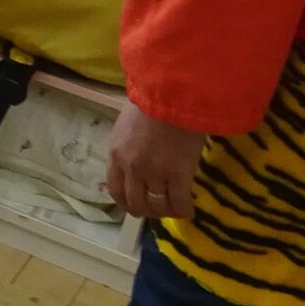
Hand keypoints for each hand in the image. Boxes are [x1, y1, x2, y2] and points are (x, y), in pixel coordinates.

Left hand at [105, 104, 205, 220]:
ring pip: (157, 206)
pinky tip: (189, 211)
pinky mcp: (178, 175)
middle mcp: (131, 168)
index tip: (136, 204)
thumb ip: (128, 144)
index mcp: (116, 154)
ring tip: (174, 208)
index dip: (126, 201)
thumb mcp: (128, 123)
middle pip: (135, 203)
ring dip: (165, 211)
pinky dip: (183, 211)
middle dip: (146, 211)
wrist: (172, 94)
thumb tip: (134, 153)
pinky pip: (179, 203)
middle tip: (158, 209)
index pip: (115, 189)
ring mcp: (154, 173)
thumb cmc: (152, 99)